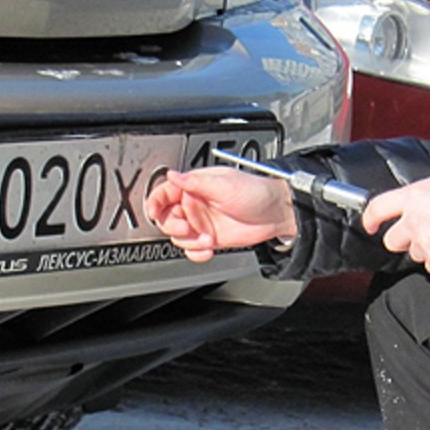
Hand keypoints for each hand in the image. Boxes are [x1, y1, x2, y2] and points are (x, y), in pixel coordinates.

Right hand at [145, 167, 295, 261]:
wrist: (276, 214)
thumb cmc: (255, 192)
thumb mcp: (224, 184)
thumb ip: (195, 183)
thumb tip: (173, 175)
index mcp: (194, 187)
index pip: (164, 193)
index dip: (154, 202)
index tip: (153, 212)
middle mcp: (194, 205)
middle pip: (166, 218)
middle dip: (173, 226)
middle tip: (188, 227)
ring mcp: (201, 223)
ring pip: (178, 237)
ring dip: (189, 241)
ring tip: (207, 238)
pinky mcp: (209, 239)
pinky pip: (192, 250)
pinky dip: (195, 253)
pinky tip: (207, 250)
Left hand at [361, 173, 429, 274]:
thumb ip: (421, 197)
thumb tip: (411, 207)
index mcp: (414, 196)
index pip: (378, 207)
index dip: (369, 219)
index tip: (368, 226)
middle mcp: (414, 220)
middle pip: (391, 240)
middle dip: (403, 240)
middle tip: (422, 235)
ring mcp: (425, 242)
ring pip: (415, 254)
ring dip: (428, 249)